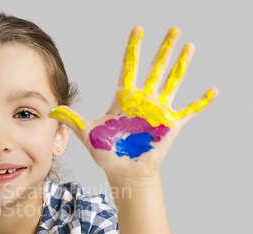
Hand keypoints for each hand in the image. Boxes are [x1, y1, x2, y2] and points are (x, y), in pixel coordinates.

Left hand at [49, 26, 217, 183]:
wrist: (123, 172)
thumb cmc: (107, 153)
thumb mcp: (88, 133)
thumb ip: (73, 119)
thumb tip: (53, 108)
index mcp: (124, 99)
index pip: (129, 68)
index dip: (133, 49)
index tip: (137, 29)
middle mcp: (143, 101)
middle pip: (155, 68)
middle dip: (163, 48)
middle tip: (173, 28)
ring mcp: (158, 111)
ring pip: (173, 82)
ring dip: (182, 64)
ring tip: (190, 45)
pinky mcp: (170, 125)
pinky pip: (189, 111)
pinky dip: (201, 102)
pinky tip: (213, 90)